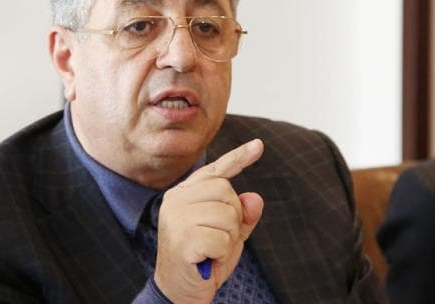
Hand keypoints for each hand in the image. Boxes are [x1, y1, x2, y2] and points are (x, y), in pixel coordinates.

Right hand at [154, 139, 263, 303]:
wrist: (180, 291)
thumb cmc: (204, 259)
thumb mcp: (228, 234)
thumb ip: (242, 215)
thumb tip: (254, 198)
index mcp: (184, 193)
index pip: (215, 171)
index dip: (238, 158)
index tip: (258, 145)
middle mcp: (176, 199)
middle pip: (226, 191)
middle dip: (233, 218)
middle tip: (217, 239)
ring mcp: (176, 217)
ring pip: (228, 215)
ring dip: (228, 238)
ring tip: (211, 249)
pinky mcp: (182, 238)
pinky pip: (223, 238)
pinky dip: (222, 253)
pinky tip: (208, 258)